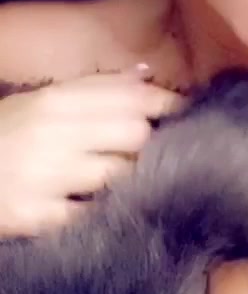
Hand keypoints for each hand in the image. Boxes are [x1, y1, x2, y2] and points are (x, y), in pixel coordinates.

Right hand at [0, 69, 182, 235]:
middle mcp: (53, 133)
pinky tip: (95, 212)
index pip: (129, 97)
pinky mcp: (37, 217)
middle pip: (134, 135)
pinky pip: (90, 216)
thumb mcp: (37, 103)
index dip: (165, 106)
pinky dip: (98, 215)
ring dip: (124, 183)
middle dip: (144, 147)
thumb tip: (145, 76)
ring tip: (115, 185)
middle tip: (142, 157)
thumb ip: (93, 89)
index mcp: (54, 100)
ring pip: (118, 177)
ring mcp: (45, 177)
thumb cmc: (1, 137)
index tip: (183, 115)